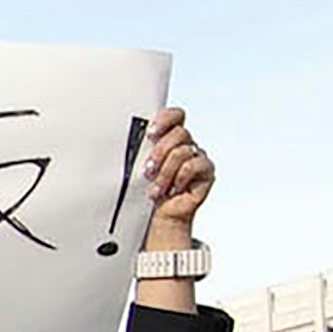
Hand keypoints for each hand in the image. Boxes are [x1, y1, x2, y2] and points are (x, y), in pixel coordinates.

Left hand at [138, 107, 208, 246]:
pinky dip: (179, 178)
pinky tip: (173, 190)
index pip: (175, 115)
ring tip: (156, 188)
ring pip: (182, 151)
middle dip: (159, 152)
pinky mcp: (206, 171)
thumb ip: (138, 149)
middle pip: (179, 133)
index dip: (166, 119)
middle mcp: (186, 144)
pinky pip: (194, 165)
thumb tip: (126, 136)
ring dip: (165, 172)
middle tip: (147, 170)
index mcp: (169, 137)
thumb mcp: (137, 167)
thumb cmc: (145, 189)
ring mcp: (197, 157)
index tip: (150, 133)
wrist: (158, 216)